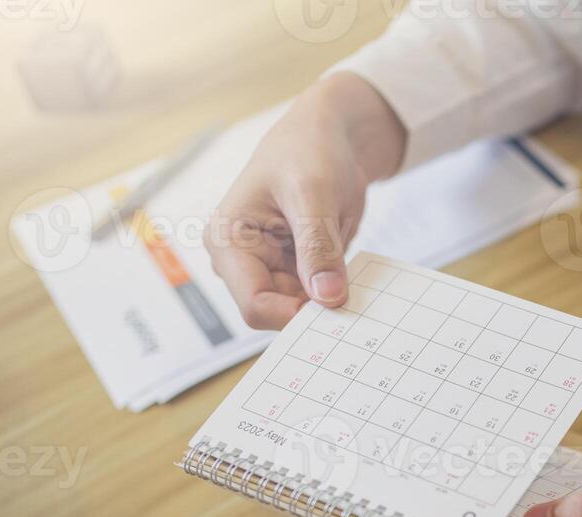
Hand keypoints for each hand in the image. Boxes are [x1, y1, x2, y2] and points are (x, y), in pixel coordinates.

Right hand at [206, 72, 405, 327]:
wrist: (328, 137)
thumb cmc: (308, 150)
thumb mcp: (313, 193)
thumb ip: (318, 247)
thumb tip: (328, 298)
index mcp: (228, 242)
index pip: (255, 305)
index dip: (295, 315)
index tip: (335, 305)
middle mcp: (243, 262)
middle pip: (280, 313)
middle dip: (316, 308)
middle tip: (353, 293)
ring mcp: (270, 268)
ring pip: (303, 310)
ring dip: (331, 299)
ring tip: (351, 270)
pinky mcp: (297, 270)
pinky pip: (320, 298)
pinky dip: (339, 291)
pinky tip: (353, 271)